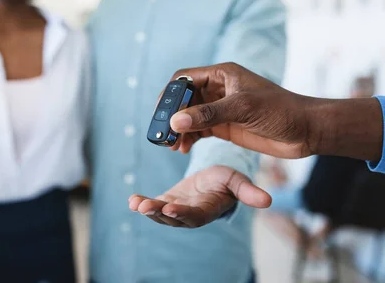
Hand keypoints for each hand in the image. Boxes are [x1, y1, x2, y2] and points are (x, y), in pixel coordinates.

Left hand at [128, 165, 270, 227]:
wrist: (213, 181)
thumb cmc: (226, 181)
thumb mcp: (237, 181)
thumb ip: (248, 191)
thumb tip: (268, 201)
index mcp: (206, 211)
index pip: (194, 217)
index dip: (182, 214)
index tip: (171, 208)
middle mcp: (189, 215)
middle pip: (172, 219)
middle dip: (158, 213)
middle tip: (145, 207)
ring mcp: (176, 210)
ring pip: (160, 214)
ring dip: (147, 209)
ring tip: (136, 202)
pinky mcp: (166, 202)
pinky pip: (153, 205)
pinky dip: (141, 202)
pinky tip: (132, 199)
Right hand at [166, 62, 317, 158]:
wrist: (307, 131)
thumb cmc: (281, 111)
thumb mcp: (242, 108)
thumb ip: (209, 114)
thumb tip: (176, 121)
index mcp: (221, 75)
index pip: (185, 78)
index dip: (170, 93)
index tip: (160, 112)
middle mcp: (218, 89)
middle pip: (184, 99)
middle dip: (172, 115)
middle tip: (163, 133)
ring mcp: (221, 108)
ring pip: (189, 116)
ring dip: (179, 129)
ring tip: (172, 145)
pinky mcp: (225, 126)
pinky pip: (199, 130)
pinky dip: (189, 138)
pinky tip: (183, 148)